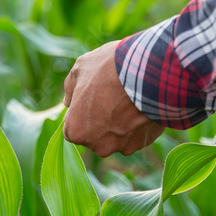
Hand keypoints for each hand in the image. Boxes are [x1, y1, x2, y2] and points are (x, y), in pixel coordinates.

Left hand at [63, 41, 164, 156]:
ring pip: (116, 137)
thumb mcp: (80, 69)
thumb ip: (70, 89)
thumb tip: (68, 102)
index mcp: (76, 130)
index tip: (89, 98)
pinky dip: (137, 123)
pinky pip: (136, 135)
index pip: (72, 129)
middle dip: (99, 120)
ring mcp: (123, 146)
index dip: (79, 113)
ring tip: (126, 99)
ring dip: (119, 123)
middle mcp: (98, 145)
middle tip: (109, 97)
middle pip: (94, 135)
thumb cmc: (108, 69)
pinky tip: (140, 104)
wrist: (147, 72)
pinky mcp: (144, 143)